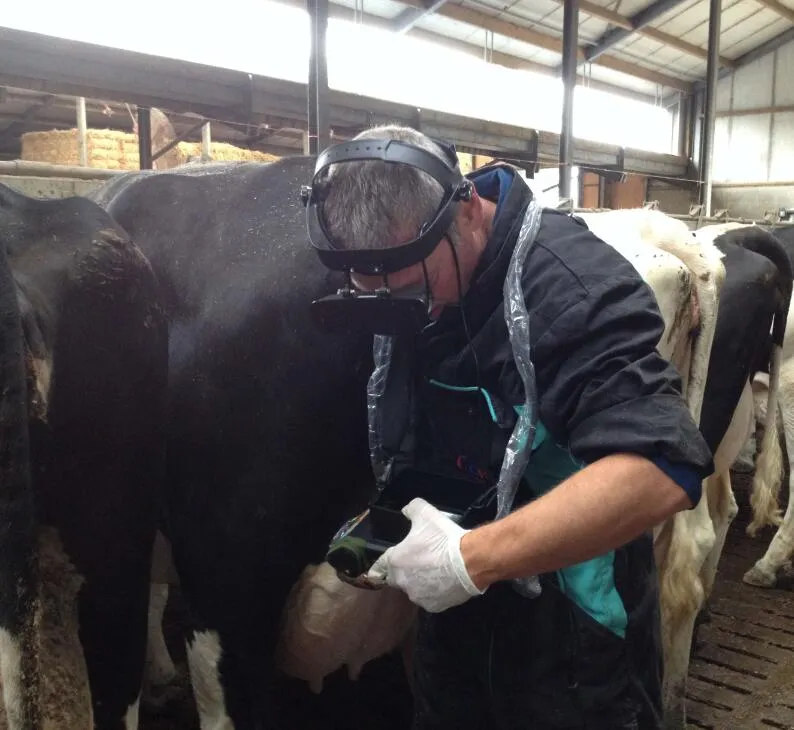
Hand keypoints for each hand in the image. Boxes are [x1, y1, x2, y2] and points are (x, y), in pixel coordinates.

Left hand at [366, 497, 485, 612]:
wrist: (470, 561)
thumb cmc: (444, 538)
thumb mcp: (425, 514)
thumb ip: (411, 509)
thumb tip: (406, 510)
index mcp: (396, 561)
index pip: (379, 566)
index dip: (380, 564)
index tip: (381, 566)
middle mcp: (402, 582)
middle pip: (397, 578)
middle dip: (404, 571)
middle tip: (420, 561)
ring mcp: (418, 596)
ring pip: (414, 589)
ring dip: (420, 582)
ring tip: (436, 570)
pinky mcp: (434, 606)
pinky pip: (430, 598)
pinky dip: (435, 591)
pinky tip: (445, 581)